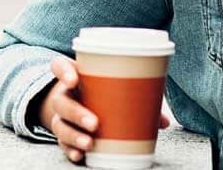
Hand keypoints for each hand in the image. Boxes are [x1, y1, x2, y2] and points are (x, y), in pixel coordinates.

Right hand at [41, 57, 170, 163]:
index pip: (59, 66)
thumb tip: (164, 122)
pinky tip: (80, 155)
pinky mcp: (63, 133)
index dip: (63, 71)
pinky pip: (62, 143)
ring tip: (89, 143)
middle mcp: (64, 95)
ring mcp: (61, 115)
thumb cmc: (100, 92)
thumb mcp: (113, 89)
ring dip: (73, 135)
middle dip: (76, 113)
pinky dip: (70, 149)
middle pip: (61, 101)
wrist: (76, 104)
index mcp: (75, 75)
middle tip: (95, 123)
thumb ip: (137, 99)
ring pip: (59, 124)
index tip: (73, 80)